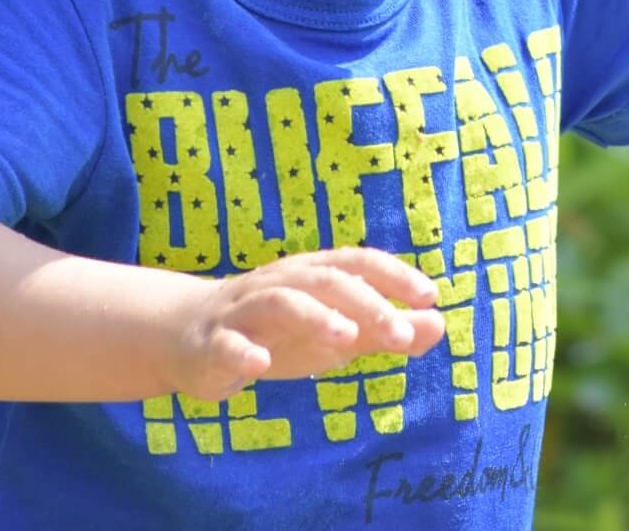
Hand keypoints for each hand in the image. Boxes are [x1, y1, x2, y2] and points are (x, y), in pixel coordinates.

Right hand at [162, 247, 446, 400]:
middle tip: (401, 334)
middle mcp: (281, 284)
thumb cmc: (276, 332)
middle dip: (367, 303)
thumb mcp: (335, 331)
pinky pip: (226, 343)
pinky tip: (260, 366)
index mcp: (312, 275)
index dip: (393, 275)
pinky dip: (243, 352)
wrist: (188, 336)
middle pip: (326, 280)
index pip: (358, 263)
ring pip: (280, 302)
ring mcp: (244, 311)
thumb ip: (383, 330)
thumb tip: (440, 325)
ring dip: (315, 316)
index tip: (429, 296)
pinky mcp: (212, 343)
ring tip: (347, 338)